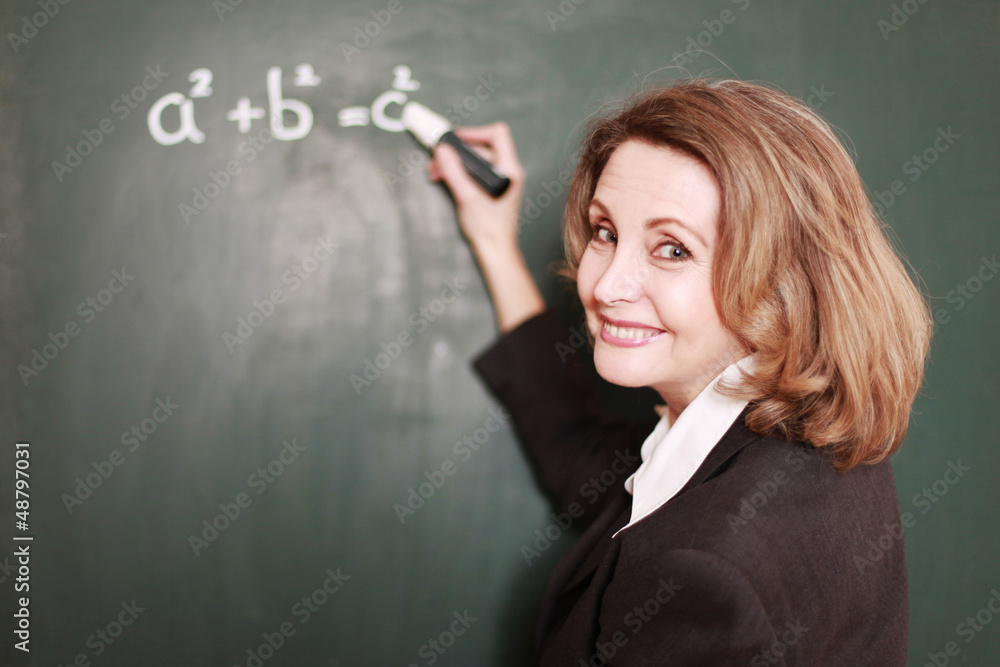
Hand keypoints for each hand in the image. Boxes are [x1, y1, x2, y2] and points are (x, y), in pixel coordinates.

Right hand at [428, 122, 525, 258]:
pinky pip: (474, 172)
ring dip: (454, 163)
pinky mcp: (491, 188)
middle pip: (481, 148)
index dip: (474, 133)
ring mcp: (499, 180)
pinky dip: (459, 172)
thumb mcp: (467, 197)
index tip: (454, 139)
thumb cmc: (488, 229)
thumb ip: (453, 171)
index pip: (497, 135)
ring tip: (436, 171)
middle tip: (437, 159)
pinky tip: (445, 178)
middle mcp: (507, 172)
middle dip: (456, 152)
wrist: (495, 251)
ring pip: (475, 160)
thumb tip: (442, 150)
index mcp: (509, 170)